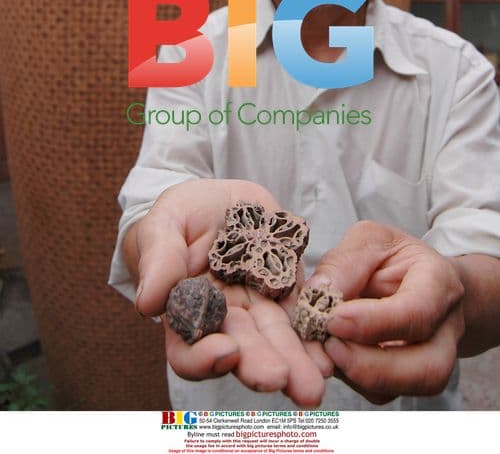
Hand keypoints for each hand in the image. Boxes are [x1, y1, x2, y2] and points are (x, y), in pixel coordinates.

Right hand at [132, 178, 331, 406]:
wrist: (218, 198)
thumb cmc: (179, 216)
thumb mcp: (164, 225)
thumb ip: (159, 259)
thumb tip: (147, 302)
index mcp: (187, 312)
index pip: (189, 351)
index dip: (204, 359)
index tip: (226, 351)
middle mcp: (225, 319)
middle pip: (241, 351)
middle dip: (262, 366)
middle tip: (282, 379)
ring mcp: (259, 306)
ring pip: (277, 339)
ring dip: (296, 361)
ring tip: (316, 378)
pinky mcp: (288, 287)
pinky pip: (303, 311)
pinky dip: (316, 331)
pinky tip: (330, 347)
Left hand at [307, 221, 465, 403]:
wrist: (412, 278)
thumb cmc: (391, 256)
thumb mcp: (370, 240)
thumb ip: (345, 263)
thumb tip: (316, 294)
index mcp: (439, 283)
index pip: (417, 312)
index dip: (375, 322)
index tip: (333, 319)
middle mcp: (444, 329)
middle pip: (427, 368)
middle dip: (372, 367)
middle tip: (328, 346)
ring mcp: (431, 359)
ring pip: (403, 388)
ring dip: (357, 375)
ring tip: (325, 347)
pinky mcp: (405, 379)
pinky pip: (381, 392)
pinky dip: (351, 378)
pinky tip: (332, 352)